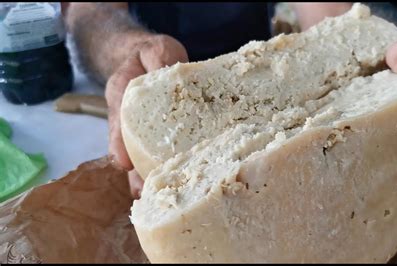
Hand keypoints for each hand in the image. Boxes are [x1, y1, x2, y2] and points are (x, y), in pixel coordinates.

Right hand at [105, 34, 187, 198]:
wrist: (147, 59)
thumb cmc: (152, 55)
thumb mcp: (157, 49)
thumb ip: (161, 57)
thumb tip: (171, 72)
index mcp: (123, 92)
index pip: (118, 118)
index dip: (118, 141)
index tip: (123, 161)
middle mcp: (128, 116)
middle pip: (127, 146)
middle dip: (133, 170)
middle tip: (140, 191)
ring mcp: (141, 129)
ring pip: (140, 155)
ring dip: (145, 175)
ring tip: (152, 198)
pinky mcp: (156, 136)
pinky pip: (156, 153)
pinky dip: (160, 168)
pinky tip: (173, 185)